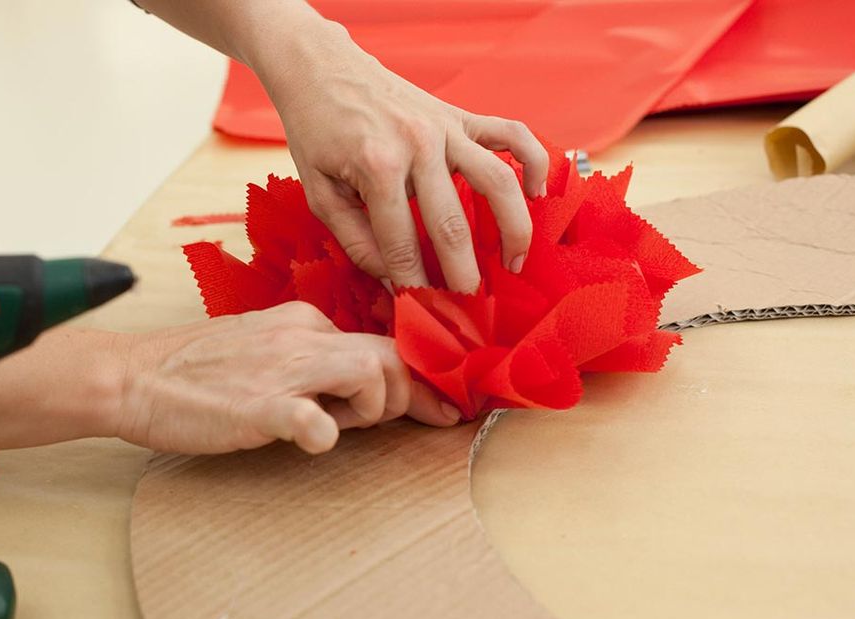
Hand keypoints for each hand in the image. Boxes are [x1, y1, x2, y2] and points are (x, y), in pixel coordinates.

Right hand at [114, 302, 459, 454]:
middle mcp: (301, 336)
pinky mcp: (257, 406)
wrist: (133, 376)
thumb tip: (356, 388)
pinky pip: (309, 417)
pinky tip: (315, 439)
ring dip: (377, 408)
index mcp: (304, 322)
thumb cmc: (194, 371)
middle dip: (412, 396)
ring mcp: (280, 369)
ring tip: (346, 426)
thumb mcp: (262, 347)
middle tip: (409, 424)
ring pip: (369, 372)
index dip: (419, 378)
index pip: (382, 342)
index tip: (440, 407)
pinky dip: (324, 432)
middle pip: (389, 355)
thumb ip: (309, 359)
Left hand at [256, 22, 548, 292]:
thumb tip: (393, 283)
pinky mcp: (461, 115)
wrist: (322, 69)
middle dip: (464, 274)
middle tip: (473, 309)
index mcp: (378, 167)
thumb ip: (355, 241)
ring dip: (513, 229)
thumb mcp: (319, 193)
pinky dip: (533, 163)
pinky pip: (513, 135)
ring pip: (498, 182)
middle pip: (453, 224)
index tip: (423, 313)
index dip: (413, 285)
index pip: (402, 244)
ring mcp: (446, 127)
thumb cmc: (317, 134)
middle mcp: (419, 144)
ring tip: (514, 264)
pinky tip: (537, 196)